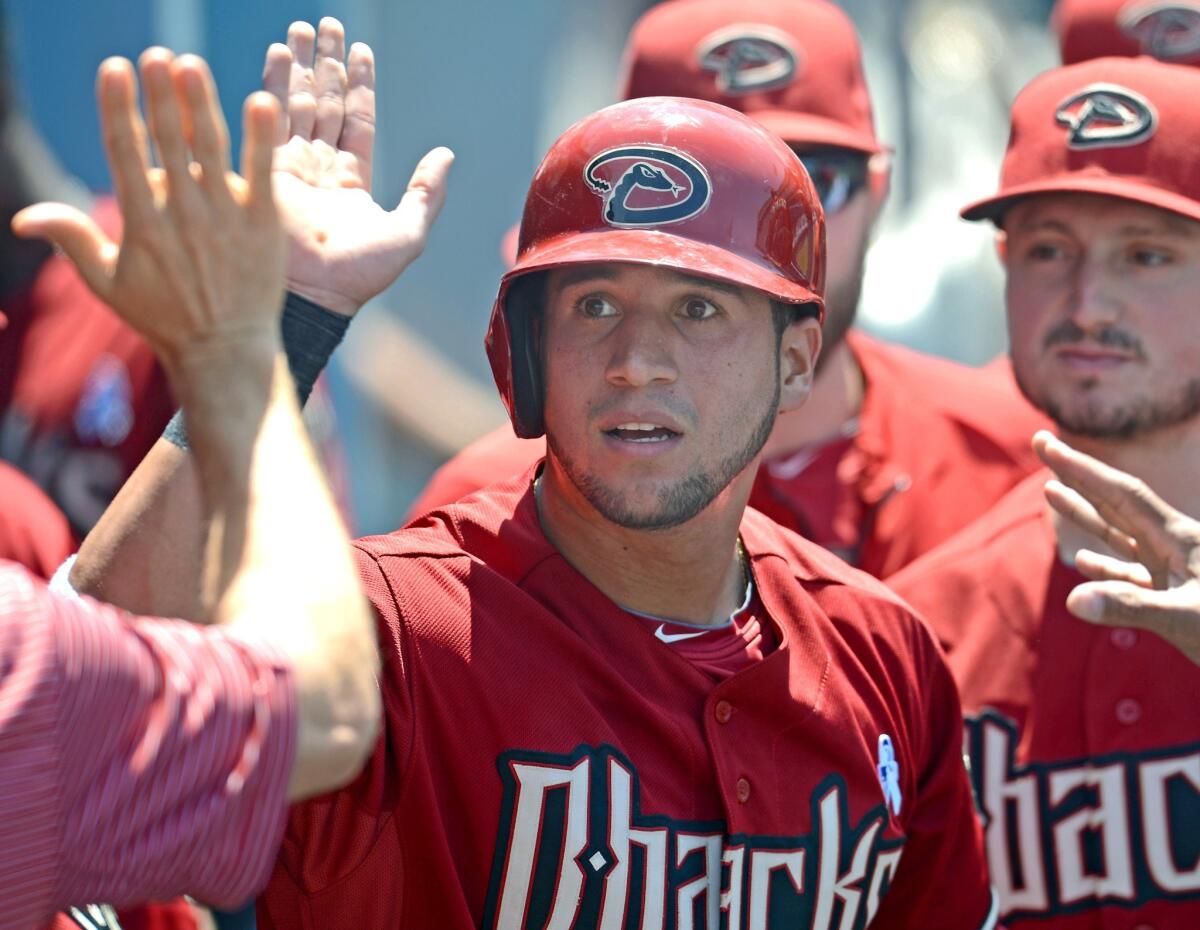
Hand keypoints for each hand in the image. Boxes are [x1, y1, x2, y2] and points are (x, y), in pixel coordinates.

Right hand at [12, 50, 283, 369]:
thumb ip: (72, 241)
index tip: (114, 68)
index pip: (125, 152)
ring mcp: (226, 216)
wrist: (225, 350)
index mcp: (142, 222)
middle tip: (155, 56)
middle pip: (168, 141)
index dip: (118, 107)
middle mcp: (183, 213)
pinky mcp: (263, 224)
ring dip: (201, 103)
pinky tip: (262, 103)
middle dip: (160, 95)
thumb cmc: (164, 317)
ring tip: (190, 65)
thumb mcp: (108, 283)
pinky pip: (264, 173)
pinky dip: (262, 139)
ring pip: (211, 148)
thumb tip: (22, 219)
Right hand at [261, 18, 453, 316]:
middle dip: (327, 63)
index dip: (360, 84)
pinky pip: (270, 116)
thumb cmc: (359, 275)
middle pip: (325, 102)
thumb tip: (446, 154)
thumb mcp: (407, 233)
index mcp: (351, 179)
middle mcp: (319, 167)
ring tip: (303, 29)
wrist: (313, 296)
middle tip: (327, 24)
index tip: (361, 49)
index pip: (357, 119)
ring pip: (297, 102)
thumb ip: (426, 193)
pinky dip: (275, 83)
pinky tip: (281, 53)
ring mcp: (289, 165)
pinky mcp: (263, 167)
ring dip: (301, 65)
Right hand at [1035, 430, 1199, 665]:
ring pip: (1120, 535)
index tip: (1045, 443)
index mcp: (1180, 540)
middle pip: (1116, 503)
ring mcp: (1176, 573)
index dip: (1081, 467)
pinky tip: (1084, 562)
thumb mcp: (1191, 620)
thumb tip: (1074, 601)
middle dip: (1077, 477)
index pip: (1120, 493)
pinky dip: (1105, 565)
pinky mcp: (1178, 600)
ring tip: (1050, 493)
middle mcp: (1175, 548)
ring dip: (1085, 515)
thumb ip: (1133, 607)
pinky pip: (1132, 574)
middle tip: (1043, 444)